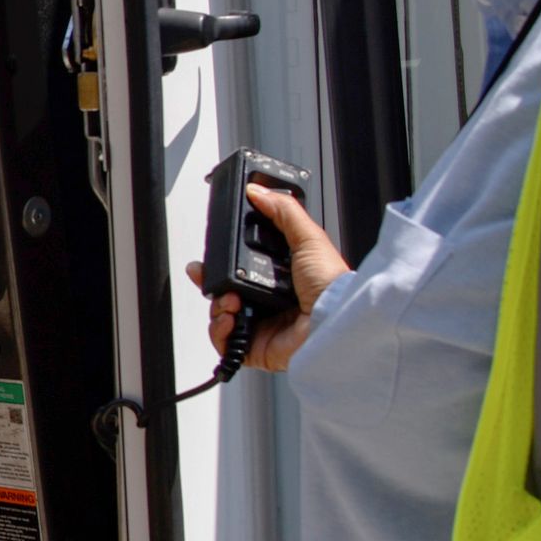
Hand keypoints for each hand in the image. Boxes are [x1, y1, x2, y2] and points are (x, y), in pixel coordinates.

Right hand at [182, 182, 350, 372]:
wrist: (334, 320)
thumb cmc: (331, 284)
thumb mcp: (308, 237)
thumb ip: (283, 211)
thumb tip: (258, 191)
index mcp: (280, 278)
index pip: (239, 270)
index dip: (219, 266)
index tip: (206, 260)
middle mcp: (269, 302)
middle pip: (224, 294)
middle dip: (210, 286)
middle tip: (208, 279)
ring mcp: (262, 326)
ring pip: (220, 317)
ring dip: (217, 307)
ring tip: (232, 302)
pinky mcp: (257, 349)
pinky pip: (225, 344)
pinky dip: (221, 332)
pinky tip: (232, 320)